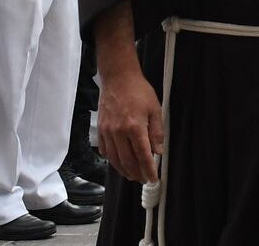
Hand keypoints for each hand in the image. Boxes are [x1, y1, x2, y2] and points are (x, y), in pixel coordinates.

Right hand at [98, 67, 163, 183]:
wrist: (118, 78)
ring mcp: (107, 132)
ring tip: (132, 175)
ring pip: (115, 159)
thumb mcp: (155, 109)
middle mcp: (119, 132)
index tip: (153, 179)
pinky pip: (105, 151)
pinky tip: (119, 163)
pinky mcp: (100, 130)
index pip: (143, 156)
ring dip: (124, 170)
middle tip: (143, 179)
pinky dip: (112, 160)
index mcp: (135, 127)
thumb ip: (156, 132)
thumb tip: (158, 152)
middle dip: (136, 173)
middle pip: (127, 161)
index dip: (148, 170)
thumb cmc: (139, 91)